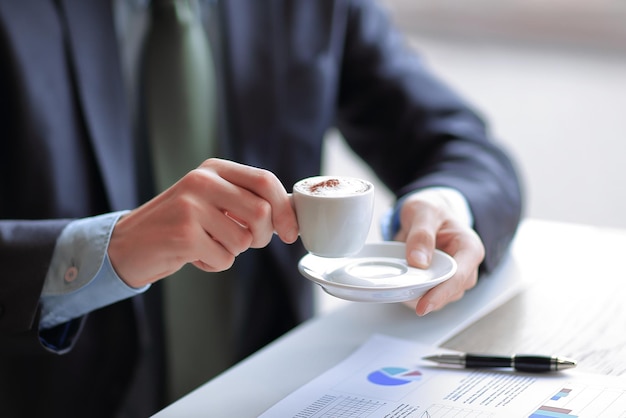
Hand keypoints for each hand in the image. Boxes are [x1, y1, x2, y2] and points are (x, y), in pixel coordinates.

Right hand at [108, 158, 298, 287]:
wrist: (129, 244)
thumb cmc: (180, 225)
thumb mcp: (212, 200)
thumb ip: (246, 200)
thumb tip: (291, 214)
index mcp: (214, 169)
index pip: (265, 180)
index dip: (285, 208)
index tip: (290, 232)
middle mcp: (202, 181)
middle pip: (261, 211)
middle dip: (263, 236)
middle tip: (247, 242)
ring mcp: (191, 206)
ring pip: (244, 240)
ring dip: (232, 252)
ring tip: (208, 244)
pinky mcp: (183, 234)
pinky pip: (224, 259)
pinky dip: (215, 264)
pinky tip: (194, 255)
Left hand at [393, 189, 484, 315]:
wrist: (427, 212)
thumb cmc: (430, 209)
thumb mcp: (424, 211)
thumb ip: (421, 234)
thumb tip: (418, 261)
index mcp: (470, 248)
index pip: (459, 277)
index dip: (441, 293)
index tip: (423, 305)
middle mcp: (466, 266)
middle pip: (451, 291)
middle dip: (428, 297)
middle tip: (402, 294)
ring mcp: (454, 276)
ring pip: (440, 298)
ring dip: (420, 297)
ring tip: (400, 288)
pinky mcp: (440, 282)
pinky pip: (429, 295)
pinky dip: (415, 295)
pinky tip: (402, 289)